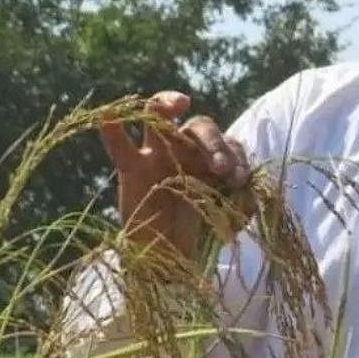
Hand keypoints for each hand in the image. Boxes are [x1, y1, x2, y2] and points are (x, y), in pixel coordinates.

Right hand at [98, 91, 251, 256]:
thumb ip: (243, 200)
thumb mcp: (230, 213)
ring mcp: (156, 155)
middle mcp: (186, 149)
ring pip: (159, 117)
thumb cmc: (200, 227)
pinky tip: (107, 115)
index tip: (240, 181)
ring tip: (179, 104)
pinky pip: (120, 148)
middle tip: (221, 167)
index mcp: (213, 156)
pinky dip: (113, 130)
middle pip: (200, 125)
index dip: (237, 157)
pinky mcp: (132, 169)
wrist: (168, 254)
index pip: (228, 143)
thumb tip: (250, 191)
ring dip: (169, 108)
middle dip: (214, 142)